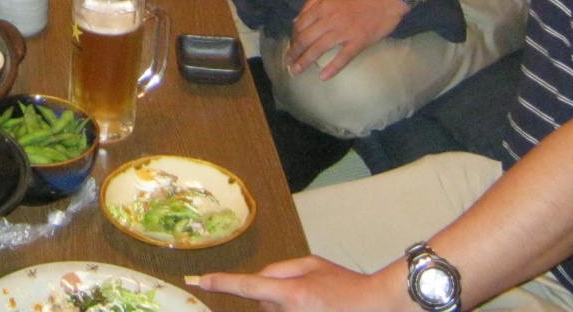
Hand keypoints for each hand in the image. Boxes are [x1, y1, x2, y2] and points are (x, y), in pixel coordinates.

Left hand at [191, 255, 388, 309]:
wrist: (373, 307)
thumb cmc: (345, 286)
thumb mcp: (311, 265)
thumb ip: (280, 269)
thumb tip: (258, 278)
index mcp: (291, 293)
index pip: (246, 285)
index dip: (220, 283)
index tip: (199, 281)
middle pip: (260, 301)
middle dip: (270, 292)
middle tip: (302, 290)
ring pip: (270, 311)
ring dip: (281, 305)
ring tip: (312, 302)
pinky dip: (288, 310)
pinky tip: (310, 306)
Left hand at [285, 0, 406, 78]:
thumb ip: (312, 2)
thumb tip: (296, 19)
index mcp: (322, 6)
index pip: (300, 25)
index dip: (293, 38)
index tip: (292, 46)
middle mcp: (329, 19)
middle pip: (305, 39)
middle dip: (294, 52)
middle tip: (288, 63)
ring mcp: (344, 31)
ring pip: (319, 49)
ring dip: (305, 62)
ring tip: (297, 71)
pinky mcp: (358, 41)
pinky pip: (343, 57)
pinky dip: (332, 68)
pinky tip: (323, 76)